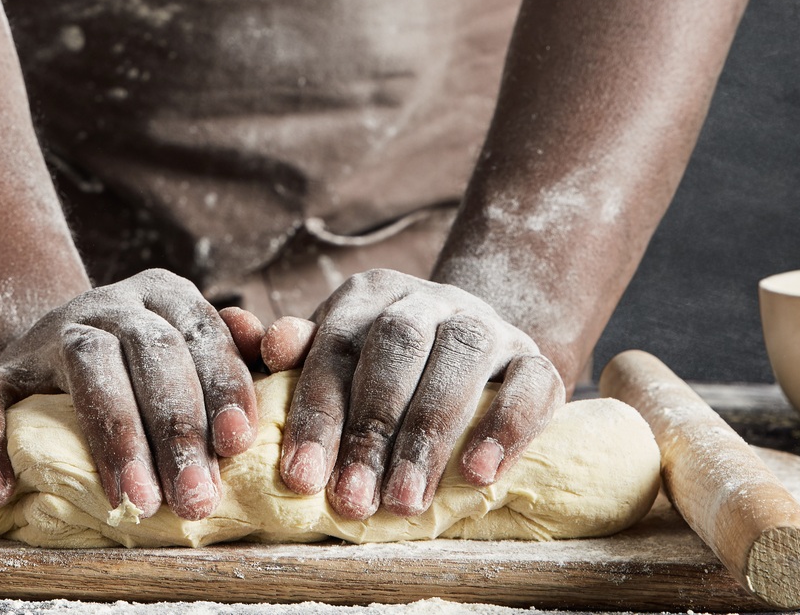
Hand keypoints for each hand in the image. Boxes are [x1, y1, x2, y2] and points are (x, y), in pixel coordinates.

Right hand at [0, 269, 259, 520]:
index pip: (201, 335)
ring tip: (133, 501)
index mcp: (164, 295)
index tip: (236, 444)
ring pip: (86, 364)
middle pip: (150, 350)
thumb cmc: (143, 368)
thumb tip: (271, 345)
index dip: (221, 386)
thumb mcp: (193, 353)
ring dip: (113, 434)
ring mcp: (48, 333)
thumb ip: (235, 354)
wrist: (50, 355)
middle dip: (176, 427)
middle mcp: (109, 303)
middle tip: (195, 499)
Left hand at [272, 269, 563, 519]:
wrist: (472, 357)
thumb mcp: (333, 364)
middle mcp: (426, 299)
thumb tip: (264, 342)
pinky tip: (477, 475)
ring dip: (429, 434)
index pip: (337, 345)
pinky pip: (530, 381)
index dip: (317, 412)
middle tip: (353, 502)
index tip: (300, 478)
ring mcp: (486, 323)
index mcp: (367, 296)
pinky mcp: (535, 358)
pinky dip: (505, 427)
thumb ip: (294, 359)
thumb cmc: (381, 375)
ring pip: (461, 355)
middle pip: (397, 345)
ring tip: (405, 503)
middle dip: (371, 427)